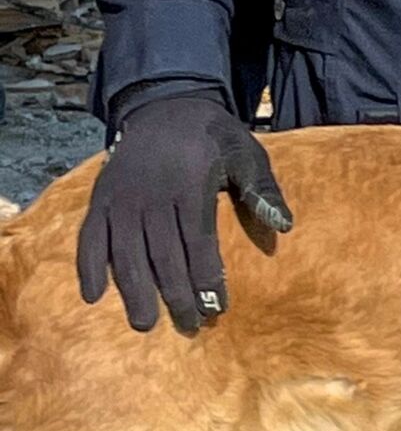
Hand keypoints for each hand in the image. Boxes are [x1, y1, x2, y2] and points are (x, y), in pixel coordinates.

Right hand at [78, 94, 292, 331]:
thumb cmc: (213, 137)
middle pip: (161, 254)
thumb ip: (263, 188)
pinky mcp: (102, 198)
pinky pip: (90, 236)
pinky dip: (87, 265)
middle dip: (175, 294)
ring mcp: (121, 198)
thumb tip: (283, 225)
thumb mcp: (246, 152)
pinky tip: (93, 297)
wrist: (165, 104)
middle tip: (189, 326)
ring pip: (125, 251)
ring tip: (144, 325)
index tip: (216, 307)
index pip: (197, 242)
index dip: (205, 277)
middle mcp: (150, 195)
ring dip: (134, 290)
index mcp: (188, 186)